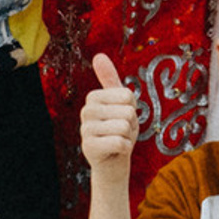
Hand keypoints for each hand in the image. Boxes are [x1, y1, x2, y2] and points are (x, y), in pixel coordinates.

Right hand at [80, 52, 140, 180]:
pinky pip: (120, 143)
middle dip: (132, 125)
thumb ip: (111, 80)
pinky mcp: (89, 147)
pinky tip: (116, 151)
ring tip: (118, 140)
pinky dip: (125, 149)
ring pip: (124, 127)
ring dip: (128, 138)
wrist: (112, 162)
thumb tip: (98, 55)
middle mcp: (86, 111)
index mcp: (93, 97)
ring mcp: (85, 129)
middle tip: (121, 132)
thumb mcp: (120, 103)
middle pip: (128, 111)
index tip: (123, 118)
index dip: (133, 109)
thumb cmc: (118, 130)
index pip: (128, 96)